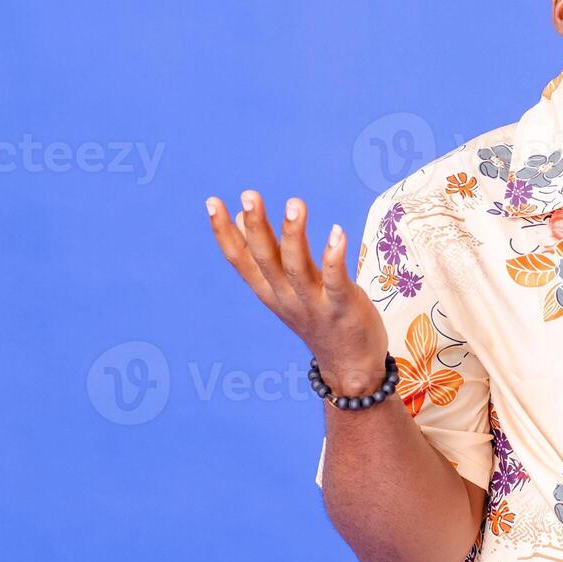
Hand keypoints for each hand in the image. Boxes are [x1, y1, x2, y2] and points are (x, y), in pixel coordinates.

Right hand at [205, 190, 386, 394]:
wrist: (349, 366)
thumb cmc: (319, 318)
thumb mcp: (284, 288)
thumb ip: (264, 257)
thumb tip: (241, 218)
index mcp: (268, 291)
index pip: (240, 260)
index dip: (224, 232)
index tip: (212, 202)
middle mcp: (285, 297)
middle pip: (264, 259)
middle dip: (256, 227)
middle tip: (249, 195)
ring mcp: (313, 303)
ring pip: (295, 267)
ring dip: (293, 235)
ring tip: (294, 204)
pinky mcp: (342, 307)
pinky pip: (336, 281)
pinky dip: (334, 257)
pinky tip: (336, 232)